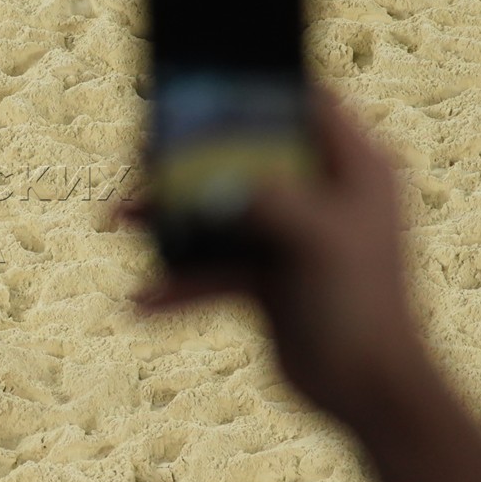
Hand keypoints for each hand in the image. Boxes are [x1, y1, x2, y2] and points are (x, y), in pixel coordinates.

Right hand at [129, 92, 422, 427]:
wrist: (366, 394)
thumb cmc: (360, 308)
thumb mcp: (316, 238)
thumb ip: (261, 194)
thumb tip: (200, 174)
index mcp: (354, 168)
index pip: (303, 103)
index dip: (253, 89)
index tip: (198, 87)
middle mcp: (323, 194)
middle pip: (241, 154)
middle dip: (184, 158)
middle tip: (134, 155)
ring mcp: (291, 236)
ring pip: (216, 209)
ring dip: (166, 218)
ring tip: (113, 220)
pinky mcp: (266, 277)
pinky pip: (211, 265)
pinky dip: (177, 281)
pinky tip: (142, 301)